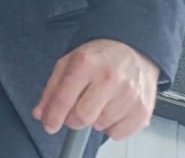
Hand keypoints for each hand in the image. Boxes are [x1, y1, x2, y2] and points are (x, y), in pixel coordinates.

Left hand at [33, 39, 158, 139]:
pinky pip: (118, 134)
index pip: (64, 98)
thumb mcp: (69, 62)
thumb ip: (52, 89)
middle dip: (73, 119)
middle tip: (76, 110)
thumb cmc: (100, 57)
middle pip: (82, 117)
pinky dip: (111, 128)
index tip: (49, 124)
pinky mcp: (142, 109)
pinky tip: (112, 110)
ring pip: (100, 126)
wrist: (133, 49)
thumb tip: (42, 114)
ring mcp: (128, 95)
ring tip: (99, 102)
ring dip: (94, 120)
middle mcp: (109, 78)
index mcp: (86, 64)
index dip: (53, 116)